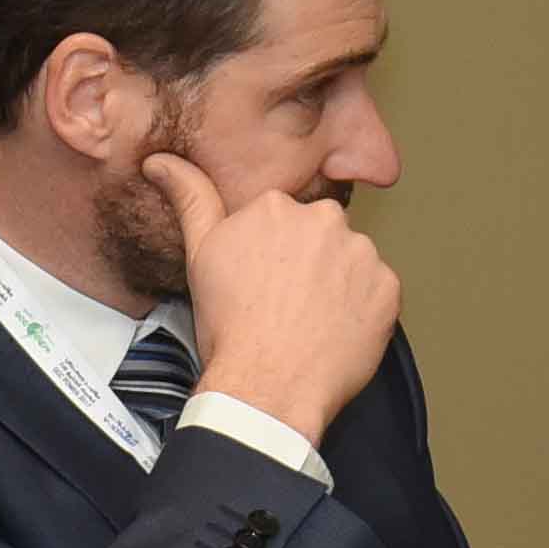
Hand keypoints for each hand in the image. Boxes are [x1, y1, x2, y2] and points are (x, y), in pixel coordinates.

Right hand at [144, 152, 398, 439]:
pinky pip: (378, 292)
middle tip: (286, 303)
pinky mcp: (388, 288)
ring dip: (338, 284)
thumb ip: (190, 198)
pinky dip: (363, 310)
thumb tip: (160, 161)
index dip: (272, 254)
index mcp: (277, 206)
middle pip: (321, 235)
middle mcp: (324, 219)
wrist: (268, 385)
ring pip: (351, 261)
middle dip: (309, 261)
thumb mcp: (199, 255)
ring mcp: (361, 253)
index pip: (283, 220)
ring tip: (311, 320)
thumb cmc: (230, 326)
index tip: (263, 281)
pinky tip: (336, 331)